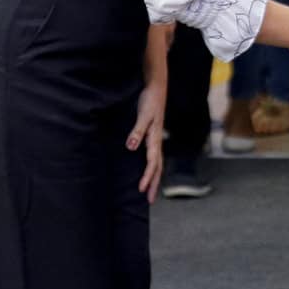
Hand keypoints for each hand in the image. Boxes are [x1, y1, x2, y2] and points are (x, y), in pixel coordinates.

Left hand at [129, 78, 164, 197]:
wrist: (157, 88)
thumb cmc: (150, 101)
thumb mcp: (143, 116)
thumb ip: (137, 131)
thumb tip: (131, 147)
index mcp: (155, 139)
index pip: (153, 163)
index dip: (147, 177)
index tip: (140, 189)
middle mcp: (157, 142)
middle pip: (157, 168)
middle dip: (153, 184)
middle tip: (149, 201)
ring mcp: (156, 139)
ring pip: (157, 164)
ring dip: (154, 178)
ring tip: (150, 191)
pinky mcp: (153, 136)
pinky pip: (154, 157)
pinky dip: (152, 167)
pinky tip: (147, 171)